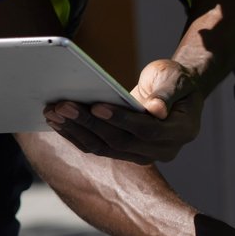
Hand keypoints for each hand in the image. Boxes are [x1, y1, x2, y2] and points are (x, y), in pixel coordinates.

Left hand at [44, 58, 204, 163]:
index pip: (148, 130)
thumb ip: (168, 93)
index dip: (121, 120)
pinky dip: (76, 134)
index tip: (96, 106)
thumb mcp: (177, 80)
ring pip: (104, 148)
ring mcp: (142, 155)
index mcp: (181, 132)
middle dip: (89, 124)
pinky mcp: (124, 153)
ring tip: (53, 112)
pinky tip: (57, 121)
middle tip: (62, 105)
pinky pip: (98, 147)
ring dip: (76, 130)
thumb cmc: (177, 80)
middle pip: (121, 142)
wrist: (175, 92)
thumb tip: (157, 109)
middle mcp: (163, 150)